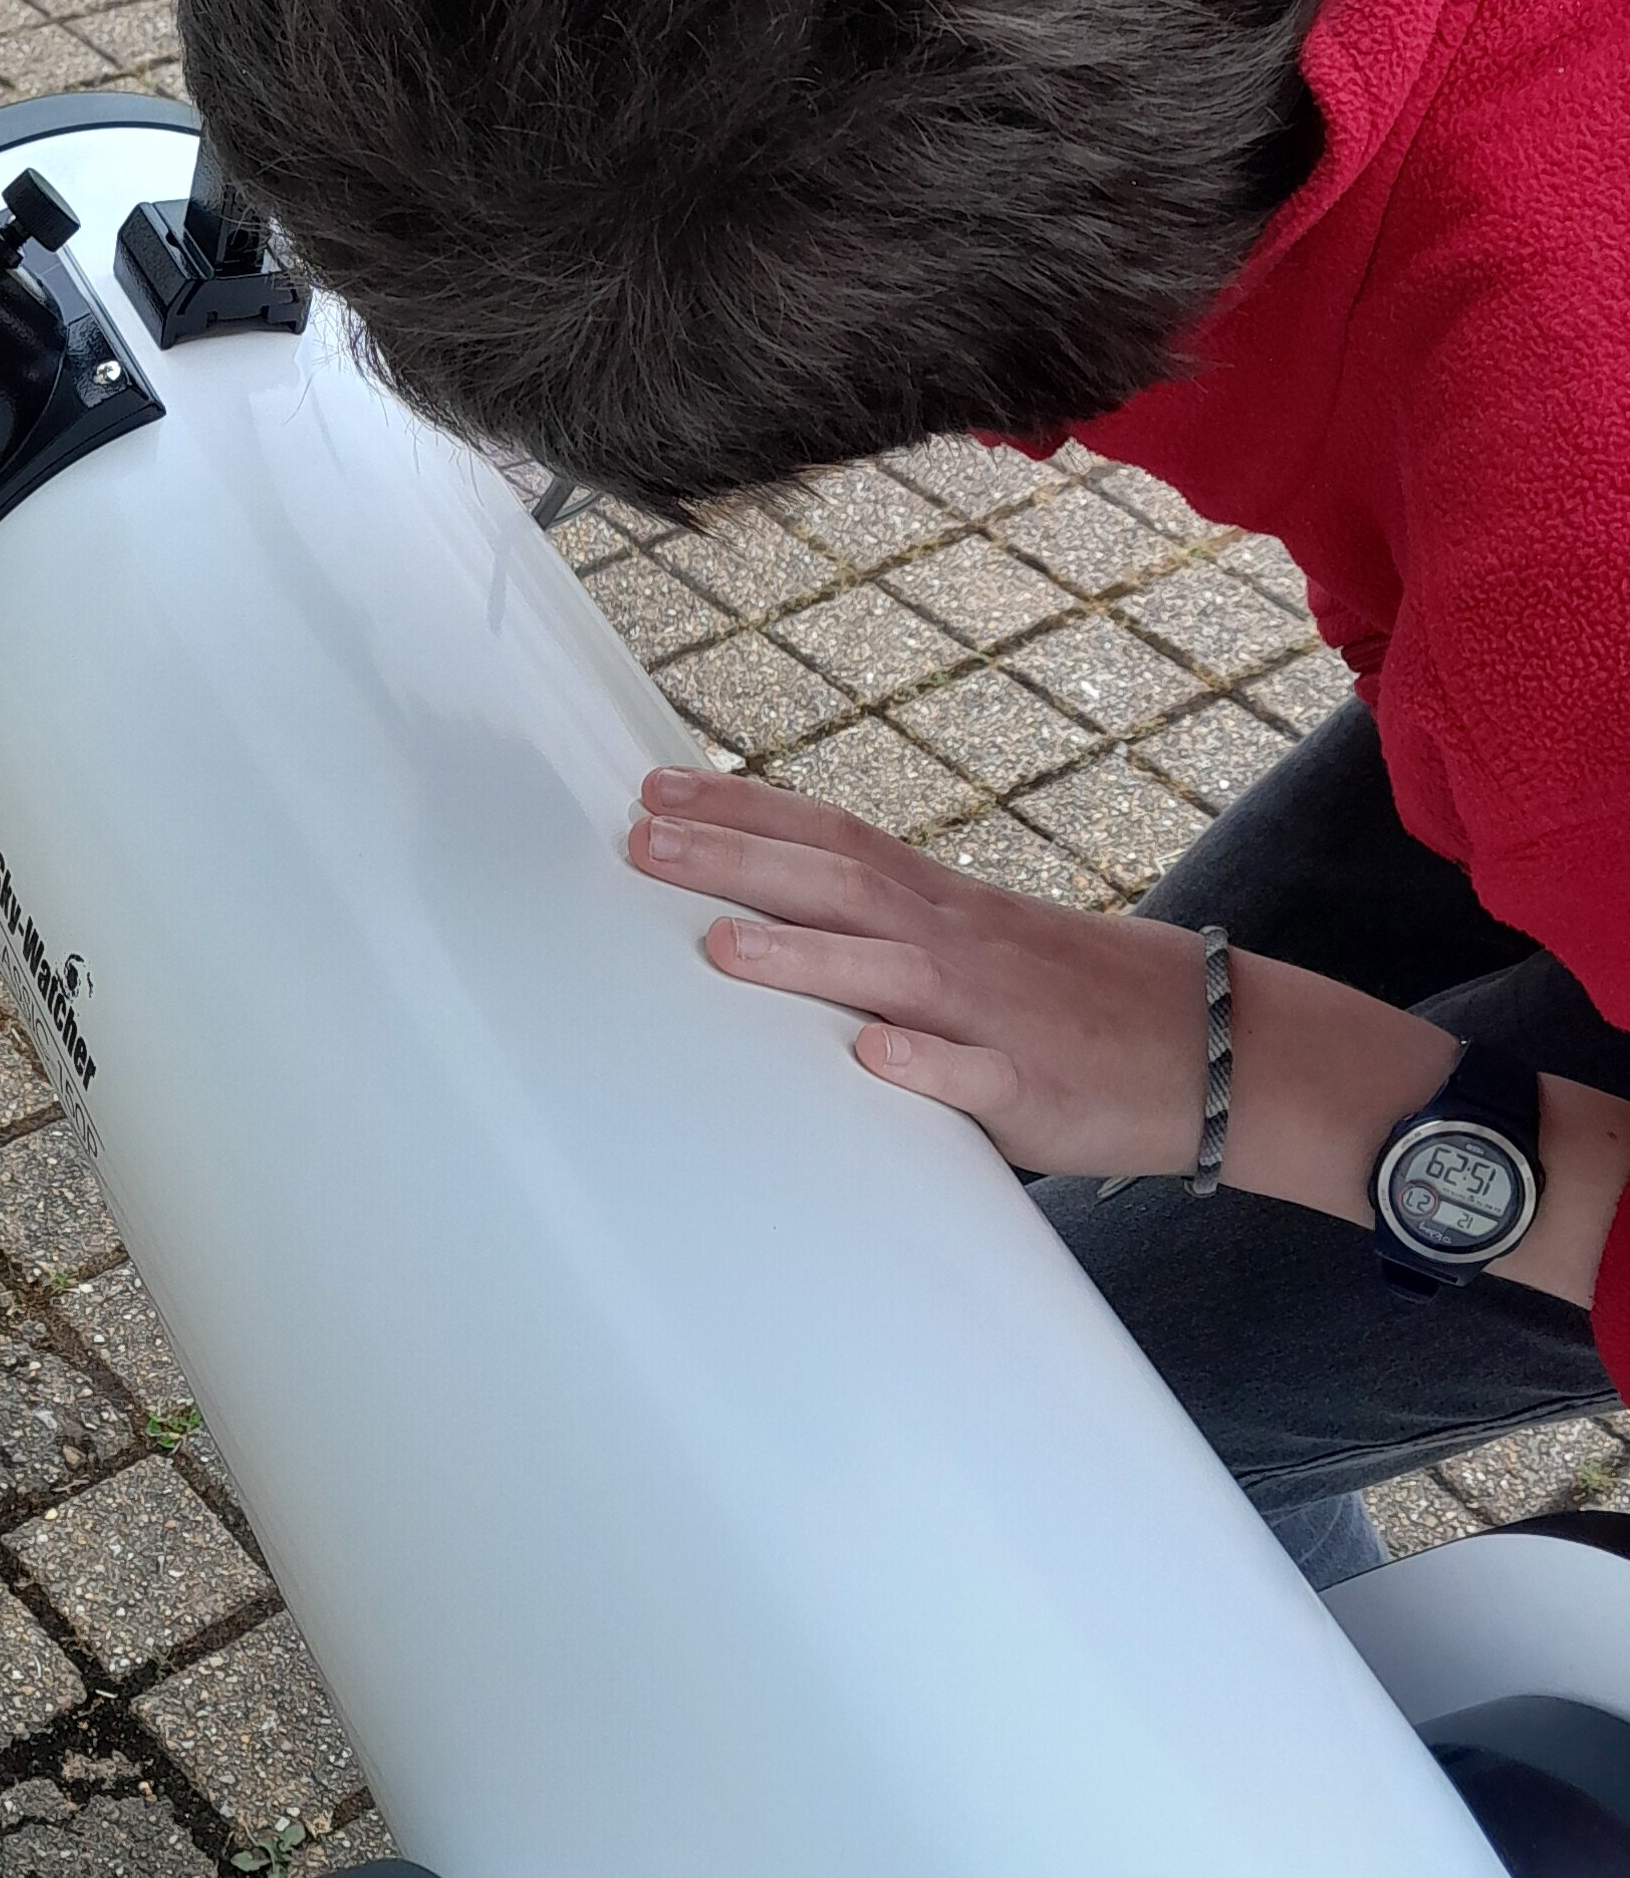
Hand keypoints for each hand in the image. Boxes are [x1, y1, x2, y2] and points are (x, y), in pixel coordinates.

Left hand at [625, 766, 1219, 1181]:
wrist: (1236, 1050)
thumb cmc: (1087, 1001)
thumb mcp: (987, 946)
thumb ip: (894, 935)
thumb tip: (785, 919)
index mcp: (947, 906)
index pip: (833, 836)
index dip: (744, 808)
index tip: (655, 787)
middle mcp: (963, 944)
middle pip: (840, 885)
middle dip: (739, 861)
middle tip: (640, 840)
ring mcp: (1000, 1015)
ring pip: (894, 975)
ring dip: (808, 958)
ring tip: (719, 945)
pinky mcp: (1039, 1090)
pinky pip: (977, 1079)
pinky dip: (925, 1065)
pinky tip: (871, 1056)